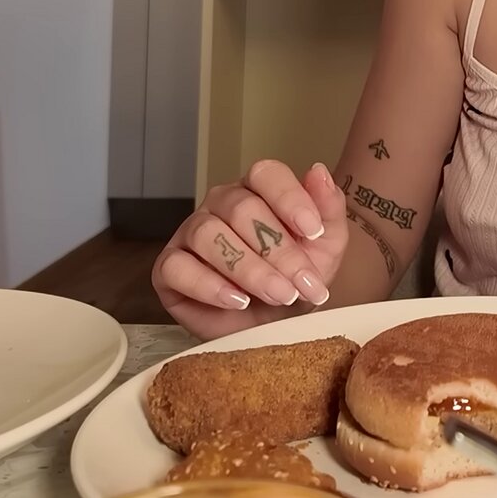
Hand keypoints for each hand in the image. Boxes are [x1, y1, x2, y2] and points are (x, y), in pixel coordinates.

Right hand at [152, 160, 348, 339]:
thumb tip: (318, 171)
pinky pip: (178, 267)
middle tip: (302, 284)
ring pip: (209, 234)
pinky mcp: (169, 267)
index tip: (313, 231)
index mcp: (258, 190)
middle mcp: (221, 203)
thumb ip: (328, 209)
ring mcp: (191, 232)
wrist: (273, 326)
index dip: (290, 199)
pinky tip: (238, 301)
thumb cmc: (296, 279)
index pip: (266, 174)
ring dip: (249, 269)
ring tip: (278, 295)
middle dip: (279, 251)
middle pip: (242, 209)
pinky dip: (209, 286)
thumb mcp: (326, 248)